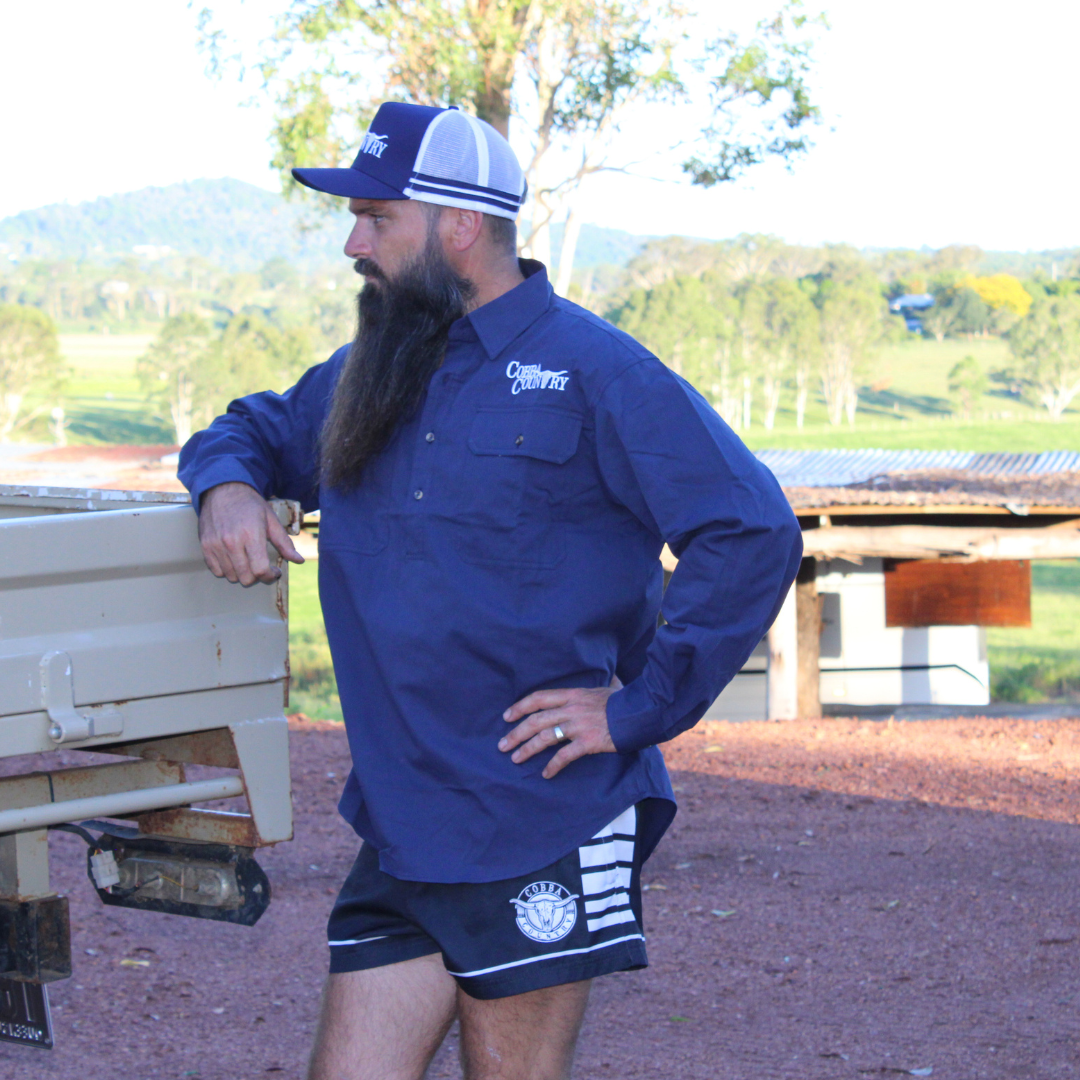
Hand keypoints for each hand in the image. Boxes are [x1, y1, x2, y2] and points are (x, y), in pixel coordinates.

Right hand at [198, 481, 303, 585]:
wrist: (222, 490)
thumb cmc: (249, 504)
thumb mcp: (271, 520)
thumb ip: (284, 543)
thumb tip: (299, 560)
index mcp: (250, 535)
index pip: (260, 569)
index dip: (270, 576)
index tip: (274, 571)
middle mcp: (231, 542)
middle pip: (245, 577)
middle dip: (257, 576)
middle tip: (262, 566)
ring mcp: (216, 545)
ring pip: (231, 576)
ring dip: (242, 573)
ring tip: (248, 560)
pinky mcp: (205, 546)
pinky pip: (216, 571)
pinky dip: (227, 570)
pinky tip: (234, 559)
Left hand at [499, 675, 622, 778]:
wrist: (641, 713)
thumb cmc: (625, 701)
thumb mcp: (609, 687)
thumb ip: (602, 685)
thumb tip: (611, 676)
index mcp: (573, 695)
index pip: (539, 698)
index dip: (520, 707)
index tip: (506, 716)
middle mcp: (571, 709)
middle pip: (536, 720)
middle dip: (516, 733)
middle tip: (502, 745)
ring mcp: (579, 726)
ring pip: (545, 737)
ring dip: (527, 749)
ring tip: (515, 759)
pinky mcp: (588, 742)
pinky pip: (565, 756)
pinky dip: (553, 766)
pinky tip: (546, 774)